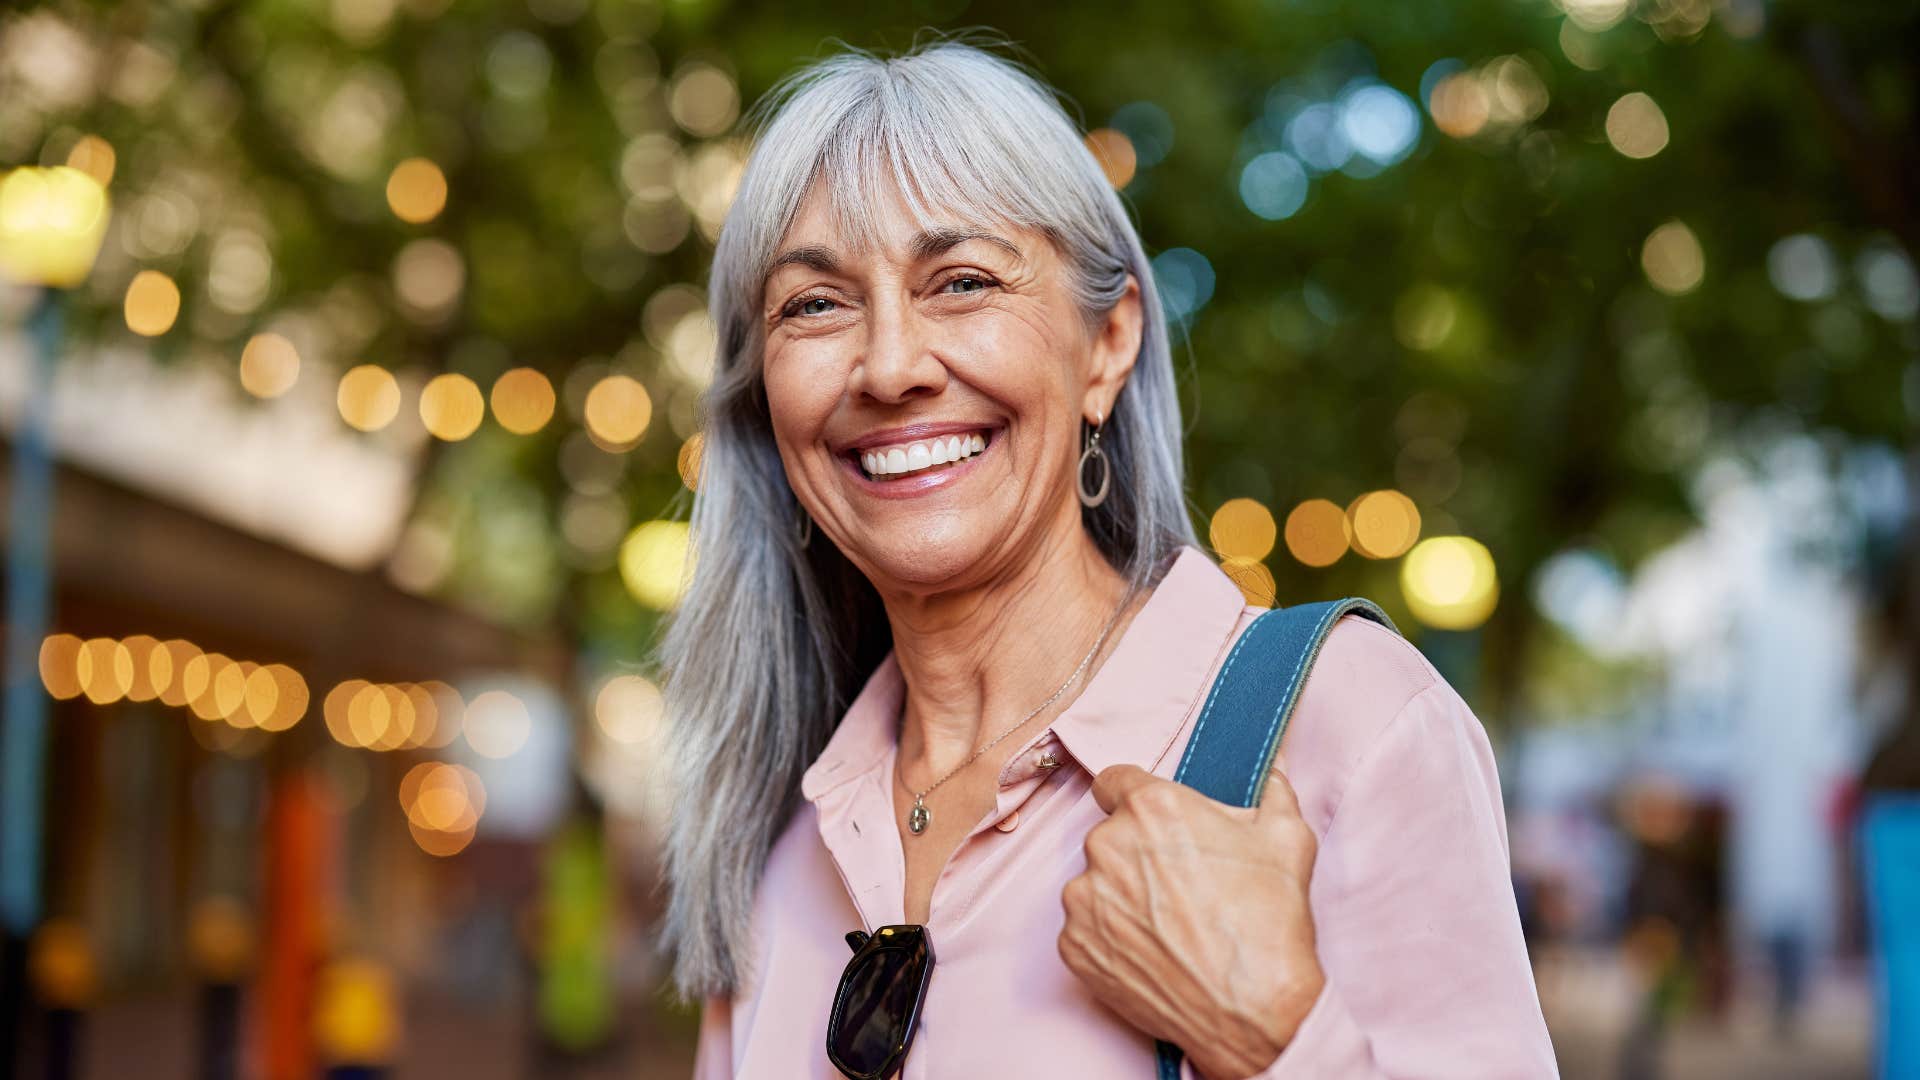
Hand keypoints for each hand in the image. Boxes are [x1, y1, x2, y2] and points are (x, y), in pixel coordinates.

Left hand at [1058, 754, 1324, 1079]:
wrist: (1253, 1010)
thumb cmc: (1269, 923)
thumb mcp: (1286, 839)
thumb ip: (1272, 790)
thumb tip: (1271, 771)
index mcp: (1150, 807)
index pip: (1115, 780)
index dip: (1132, 797)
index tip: (1147, 819)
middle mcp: (1106, 845)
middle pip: (1110, 836)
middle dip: (1137, 852)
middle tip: (1178, 883)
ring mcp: (1084, 899)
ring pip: (1095, 883)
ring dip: (1121, 895)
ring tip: (1167, 924)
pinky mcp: (1073, 946)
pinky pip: (1085, 928)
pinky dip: (1110, 937)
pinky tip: (1152, 951)